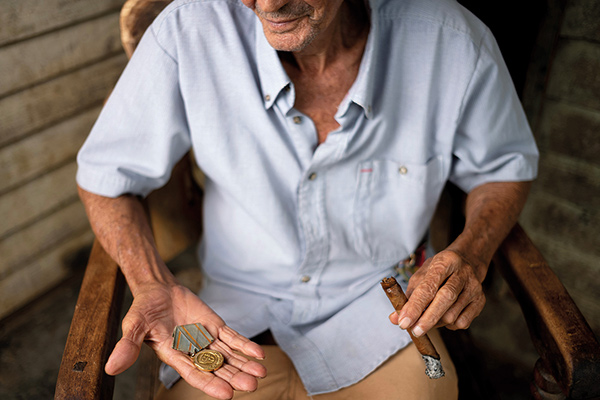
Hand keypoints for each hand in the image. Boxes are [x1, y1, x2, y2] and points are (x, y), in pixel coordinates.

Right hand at [105, 283, 265, 398]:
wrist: (158, 289)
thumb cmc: (143, 309)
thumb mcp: (134, 325)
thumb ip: (128, 346)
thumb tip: (110, 368)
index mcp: (174, 356)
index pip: (194, 374)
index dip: (210, 384)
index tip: (228, 394)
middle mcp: (193, 352)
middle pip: (217, 368)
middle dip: (234, 377)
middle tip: (252, 386)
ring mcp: (206, 340)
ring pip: (228, 356)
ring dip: (244, 365)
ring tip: (261, 374)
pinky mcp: (215, 327)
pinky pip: (233, 338)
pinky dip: (245, 345)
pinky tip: (259, 354)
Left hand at [388, 249, 485, 336]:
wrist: (467, 261)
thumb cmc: (438, 271)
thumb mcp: (421, 276)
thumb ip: (408, 297)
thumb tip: (394, 319)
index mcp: (444, 262)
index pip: (428, 286)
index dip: (415, 306)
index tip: (403, 322)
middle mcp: (462, 273)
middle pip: (445, 299)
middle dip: (427, 318)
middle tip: (414, 332)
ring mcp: (474, 287)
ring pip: (453, 314)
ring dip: (436, 322)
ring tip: (429, 318)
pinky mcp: (481, 300)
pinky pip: (463, 322)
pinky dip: (449, 325)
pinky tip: (445, 316)